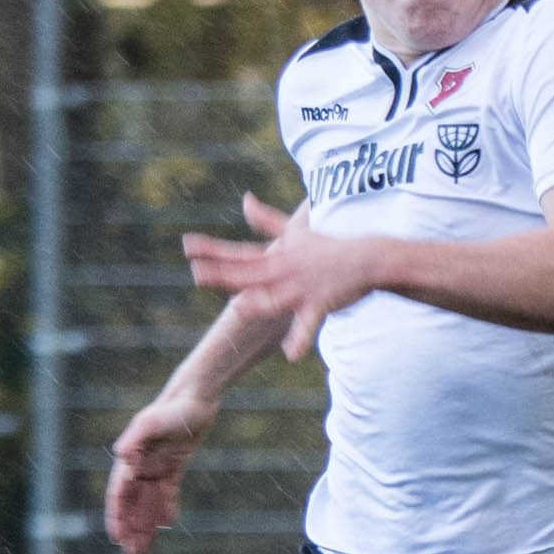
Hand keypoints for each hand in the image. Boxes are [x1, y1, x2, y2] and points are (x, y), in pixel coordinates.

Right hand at [105, 392, 218, 553]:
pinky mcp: (173, 465)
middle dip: (130, 528)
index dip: (117, 516)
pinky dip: (166, 508)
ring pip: (148, 502)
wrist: (196, 398)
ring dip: (145, 524)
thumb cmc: (172, 410)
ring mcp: (156, 465)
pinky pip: (167, 493)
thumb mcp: (151, 422)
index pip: (119, 494)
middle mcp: (140, 464)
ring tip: (143, 548)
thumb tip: (120, 455)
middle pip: (132, 503)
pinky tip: (167, 525)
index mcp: (131, 459)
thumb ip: (135, 438)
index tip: (117, 537)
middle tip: (131, 553)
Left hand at [181, 193, 383, 358]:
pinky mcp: (319, 304)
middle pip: (249, 273)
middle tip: (197, 273)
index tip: (187, 246)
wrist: (366, 257)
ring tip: (238, 308)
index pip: (238, 253)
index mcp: (275, 257)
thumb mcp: (294, 231)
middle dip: (224, 274)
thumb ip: (265, 219)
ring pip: (275, 298)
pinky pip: (308, 324)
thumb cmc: (328, 247)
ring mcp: (301, 288)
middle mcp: (284, 271)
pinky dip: (301, 338)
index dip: (213, 250)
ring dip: (258, 304)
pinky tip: (291, 354)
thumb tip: (245, 199)